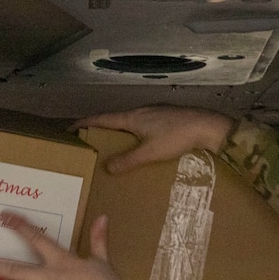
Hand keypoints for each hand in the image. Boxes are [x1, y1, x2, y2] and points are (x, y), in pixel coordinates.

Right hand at [75, 106, 233, 174]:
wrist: (208, 127)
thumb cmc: (177, 137)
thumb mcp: (150, 153)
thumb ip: (128, 160)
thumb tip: (107, 168)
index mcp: (133, 118)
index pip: (101, 119)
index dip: (84, 123)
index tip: (70, 129)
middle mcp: (141, 111)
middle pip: (115, 119)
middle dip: (100, 129)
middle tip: (90, 140)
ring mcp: (155, 113)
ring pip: (130, 122)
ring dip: (119, 131)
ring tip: (113, 144)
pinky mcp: (167, 117)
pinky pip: (143, 124)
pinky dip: (135, 133)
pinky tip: (141, 143)